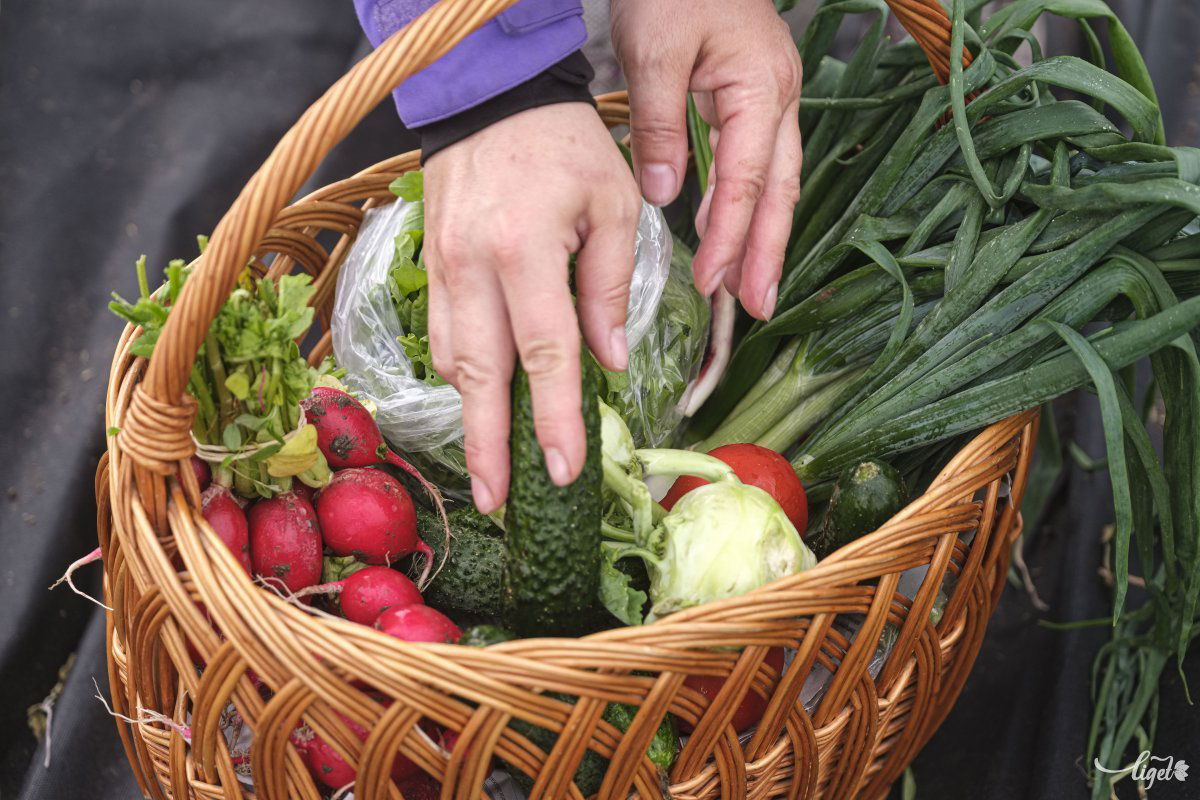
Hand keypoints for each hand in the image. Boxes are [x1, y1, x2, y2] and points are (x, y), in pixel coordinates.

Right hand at [423, 102, 640, 512]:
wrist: (490, 99)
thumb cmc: (564, 146)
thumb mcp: (612, 203)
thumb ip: (610, 285)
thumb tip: (606, 361)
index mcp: (526, 251)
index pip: (544, 354)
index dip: (554, 417)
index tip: (565, 470)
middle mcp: (473, 268)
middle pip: (477, 375)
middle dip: (487, 446)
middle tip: (496, 501)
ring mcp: (442, 268)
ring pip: (450, 359)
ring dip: (469, 419)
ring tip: (487, 469)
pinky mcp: (430, 266)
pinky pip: (439, 334)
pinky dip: (458, 375)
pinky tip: (477, 403)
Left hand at [611, 0, 802, 319]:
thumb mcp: (653, 50)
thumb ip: (658, 124)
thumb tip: (663, 195)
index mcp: (759, 87)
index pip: (747, 181)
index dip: (731, 237)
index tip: (711, 282)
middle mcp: (776, 97)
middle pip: (780, 190)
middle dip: (769, 252)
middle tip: (759, 307)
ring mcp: (769, 98)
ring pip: (774, 181)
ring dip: (761, 235)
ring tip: (746, 289)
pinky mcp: (750, 98)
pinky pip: (755, 163)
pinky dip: (743, 203)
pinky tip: (725, 234)